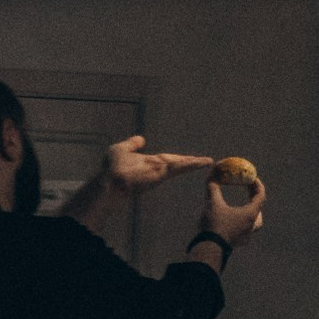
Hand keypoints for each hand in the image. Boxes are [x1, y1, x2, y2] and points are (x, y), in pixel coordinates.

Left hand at [97, 134, 213, 202]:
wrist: (109, 179)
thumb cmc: (111, 168)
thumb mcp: (122, 149)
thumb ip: (132, 144)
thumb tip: (141, 139)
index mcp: (149, 163)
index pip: (167, 160)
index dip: (178, 159)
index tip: (189, 158)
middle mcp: (157, 168)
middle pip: (178, 163)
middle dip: (191, 162)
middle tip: (206, 161)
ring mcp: (161, 171)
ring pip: (181, 165)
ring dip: (195, 163)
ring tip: (209, 161)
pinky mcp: (163, 172)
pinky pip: (181, 166)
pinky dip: (193, 164)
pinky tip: (205, 162)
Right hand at [198, 175, 267, 252]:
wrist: (208, 249)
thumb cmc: (213, 224)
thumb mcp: (212, 203)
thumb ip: (213, 186)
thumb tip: (213, 172)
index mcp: (250, 214)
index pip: (260, 195)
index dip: (257, 184)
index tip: (251, 177)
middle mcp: (251, 225)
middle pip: (259, 209)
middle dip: (254, 198)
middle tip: (248, 191)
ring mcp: (245, 235)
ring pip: (253, 222)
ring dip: (249, 212)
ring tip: (242, 207)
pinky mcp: (238, 243)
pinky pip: (244, 231)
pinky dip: (241, 223)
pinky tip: (232, 222)